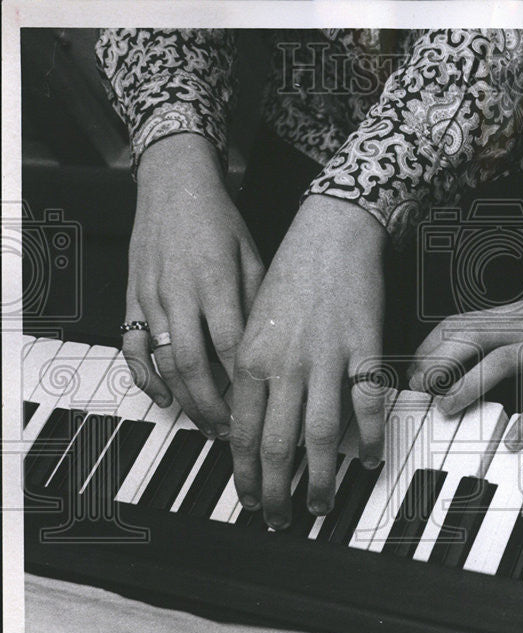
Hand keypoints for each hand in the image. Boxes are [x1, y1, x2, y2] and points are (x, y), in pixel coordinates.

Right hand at [123, 133, 263, 436]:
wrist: (172, 184)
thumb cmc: (219, 220)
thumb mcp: (253, 255)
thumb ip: (257, 302)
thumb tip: (268, 351)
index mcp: (217, 282)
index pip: (232, 346)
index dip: (245, 386)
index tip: (261, 413)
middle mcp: (181, 293)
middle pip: (196, 365)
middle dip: (214, 406)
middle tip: (232, 435)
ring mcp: (152, 298)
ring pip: (165, 362)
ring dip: (186, 400)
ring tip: (208, 425)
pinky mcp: (132, 299)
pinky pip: (133, 347)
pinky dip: (145, 377)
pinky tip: (164, 398)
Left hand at [231, 195, 388, 528]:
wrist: (331, 233)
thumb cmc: (292, 277)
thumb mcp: (254, 325)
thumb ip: (253, 376)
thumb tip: (256, 426)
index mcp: (251, 358)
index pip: (241, 432)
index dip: (244, 474)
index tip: (249, 500)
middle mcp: (285, 364)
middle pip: (277, 444)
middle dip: (276, 491)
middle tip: (280, 518)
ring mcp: (327, 359)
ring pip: (321, 436)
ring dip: (320, 478)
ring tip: (320, 503)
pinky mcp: (366, 351)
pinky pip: (368, 407)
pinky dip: (371, 438)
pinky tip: (371, 459)